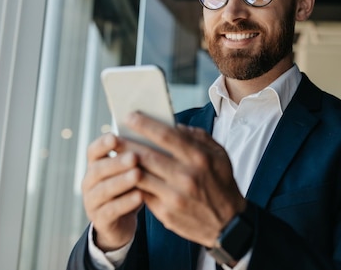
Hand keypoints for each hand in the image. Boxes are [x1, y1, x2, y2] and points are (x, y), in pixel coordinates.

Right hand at [81, 133, 144, 250]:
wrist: (122, 223)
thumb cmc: (130, 189)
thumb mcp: (131, 171)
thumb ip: (136, 156)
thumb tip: (154, 136)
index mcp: (95, 166)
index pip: (93, 151)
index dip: (102, 144)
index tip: (115, 137)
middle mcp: (89, 182)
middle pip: (98, 170)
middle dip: (116, 162)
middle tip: (134, 157)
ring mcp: (92, 202)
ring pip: (104, 190)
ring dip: (121, 181)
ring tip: (138, 175)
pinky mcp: (100, 221)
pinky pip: (111, 211)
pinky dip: (126, 203)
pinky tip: (140, 196)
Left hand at [125, 112, 246, 246]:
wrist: (228, 224)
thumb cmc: (222, 185)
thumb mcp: (220, 155)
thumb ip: (198, 137)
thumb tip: (175, 125)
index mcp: (200, 158)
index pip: (166, 136)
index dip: (145, 125)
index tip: (130, 117)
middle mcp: (186, 177)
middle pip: (147, 156)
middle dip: (126, 143)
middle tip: (112, 135)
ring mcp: (174, 197)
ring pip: (140, 176)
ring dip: (124, 164)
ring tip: (114, 155)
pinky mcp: (166, 214)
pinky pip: (143, 194)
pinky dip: (132, 184)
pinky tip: (124, 176)